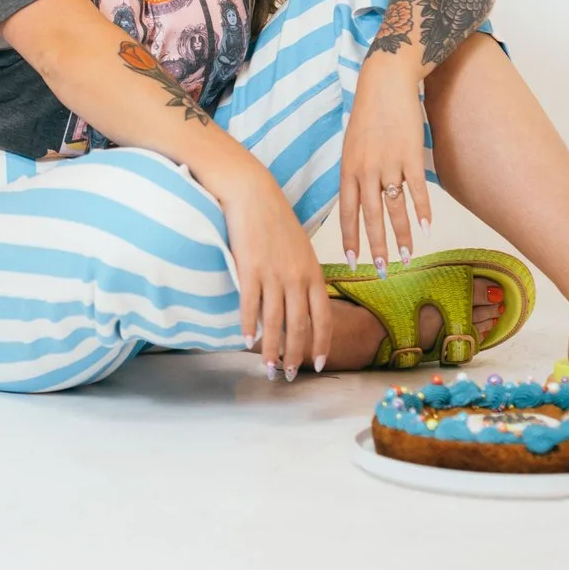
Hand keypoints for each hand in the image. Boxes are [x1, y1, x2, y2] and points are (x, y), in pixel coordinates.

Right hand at [204, 161, 334, 380]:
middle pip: (299, 326)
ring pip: (275, 323)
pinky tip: (246, 341)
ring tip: (270, 369)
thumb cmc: (275, 219)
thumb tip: (298, 305)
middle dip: (296, 355)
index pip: (322, 317)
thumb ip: (302, 277)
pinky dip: (248, 326)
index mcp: (313, 273)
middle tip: (290, 376)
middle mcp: (297, 278)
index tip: (318, 364)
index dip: (320, 344)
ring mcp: (274, 275)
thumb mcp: (300, 249)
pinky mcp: (250, 269)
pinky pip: (250, 306)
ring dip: (273, 350)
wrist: (253, 193)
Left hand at [337, 66, 433, 271]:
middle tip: (380, 271)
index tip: (352, 261)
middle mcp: (366, 169)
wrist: (385, 81)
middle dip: (374, 247)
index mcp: (348, 169)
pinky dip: (422, 211)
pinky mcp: (411, 154)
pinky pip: (417, 190)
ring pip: (394, 208)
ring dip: (400, 235)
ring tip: (406, 257)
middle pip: (370, 216)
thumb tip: (359, 200)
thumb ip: (355, 173)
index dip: (350, 238)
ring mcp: (389, 163)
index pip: (347, 212)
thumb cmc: (368, 115)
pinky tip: (426, 229)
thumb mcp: (352, 145)